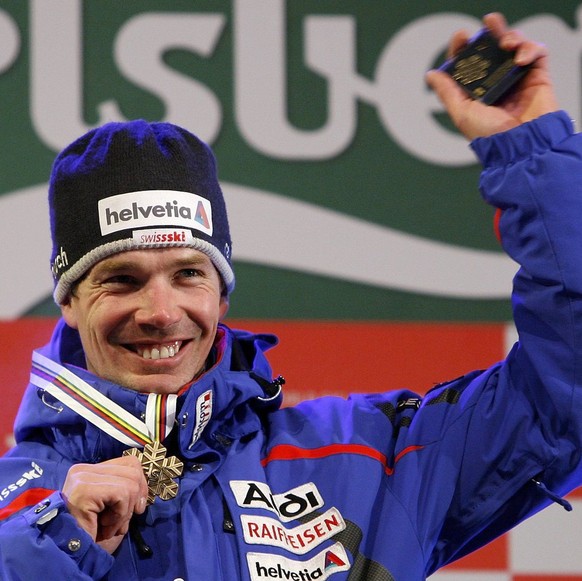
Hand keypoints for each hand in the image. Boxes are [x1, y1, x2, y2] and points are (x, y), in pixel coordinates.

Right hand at [62, 456, 147, 553]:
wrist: (67, 556)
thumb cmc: (90, 535)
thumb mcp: (112, 507)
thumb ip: (126, 490)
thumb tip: (144, 487)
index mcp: (89, 471)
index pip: (129, 462)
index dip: (140, 484)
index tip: (137, 507)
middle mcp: (82, 470)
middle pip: (133, 470)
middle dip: (135, 499)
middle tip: (122, 521)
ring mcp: (82, 477)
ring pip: (130, 483)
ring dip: (125, 512)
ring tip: (110, 526)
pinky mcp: (85, 490)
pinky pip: (122, 494)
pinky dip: (120, 515)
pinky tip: (105, 527)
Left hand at [426, 12, 558, 139]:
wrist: (519, 146)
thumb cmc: (489, 135)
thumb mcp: (462, 113)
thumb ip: (447, 93)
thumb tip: (431, 74)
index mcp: (477, 90)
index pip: (469, 63)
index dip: (464, 47)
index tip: (461, 37)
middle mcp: (497, 82)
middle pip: (493, 49)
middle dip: (490, 32)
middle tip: (488, 23)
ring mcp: (517, 78)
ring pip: (515, 46)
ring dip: (511, 36)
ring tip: (506, 42)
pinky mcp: (538, 77)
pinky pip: (537, 52)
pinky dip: (530, 48)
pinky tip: (521, 57)